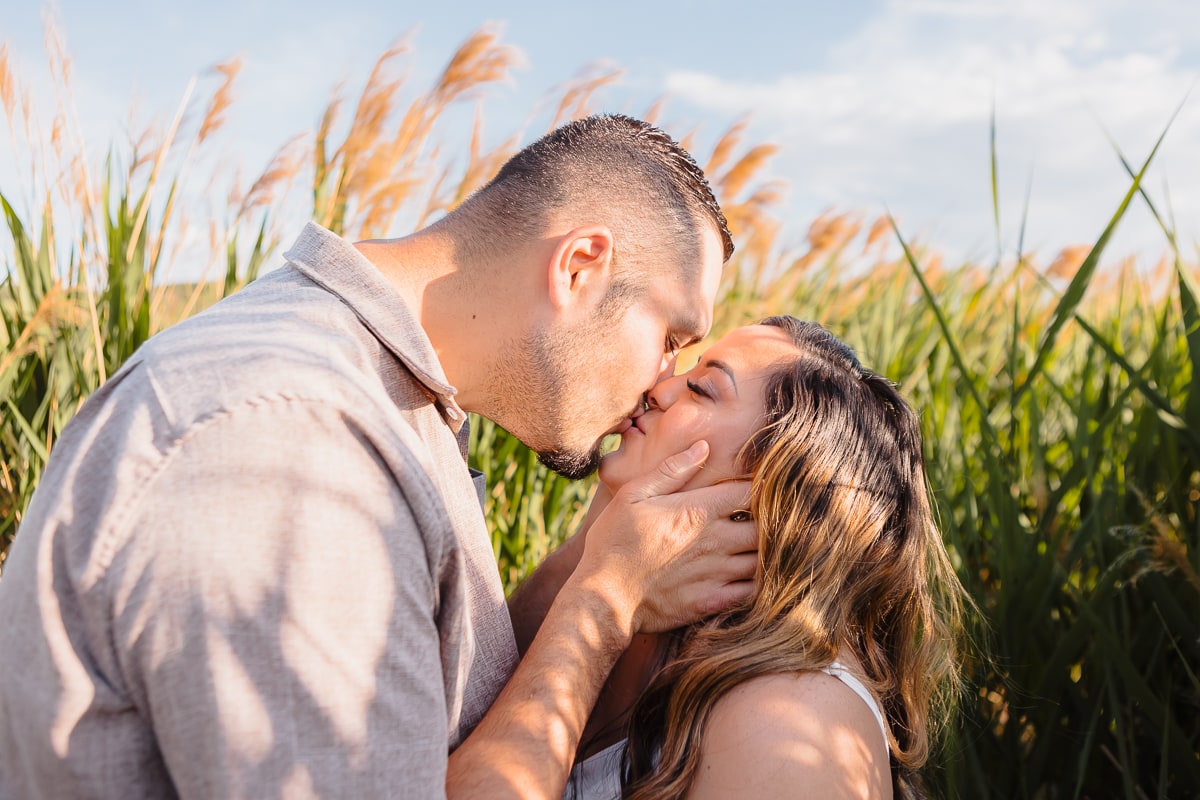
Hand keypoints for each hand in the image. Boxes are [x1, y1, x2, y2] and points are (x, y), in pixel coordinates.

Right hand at [574, 441, 757, 634]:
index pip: (750, 492)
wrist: (603, 599)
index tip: (758, 488)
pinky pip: (753, 591)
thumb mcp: (632, 495)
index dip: (761, 487)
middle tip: (766, 518)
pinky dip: (760, 581)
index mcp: (697, 510)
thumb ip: (671, 471)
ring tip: (762, 545)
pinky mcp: (712, 601)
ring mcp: (715, 573)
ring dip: (767, 550)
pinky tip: (753, 575)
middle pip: (766, 526)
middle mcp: (714, 540)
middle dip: (771, 520)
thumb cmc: (613, 542)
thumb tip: (703, 447)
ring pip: (763, 558)